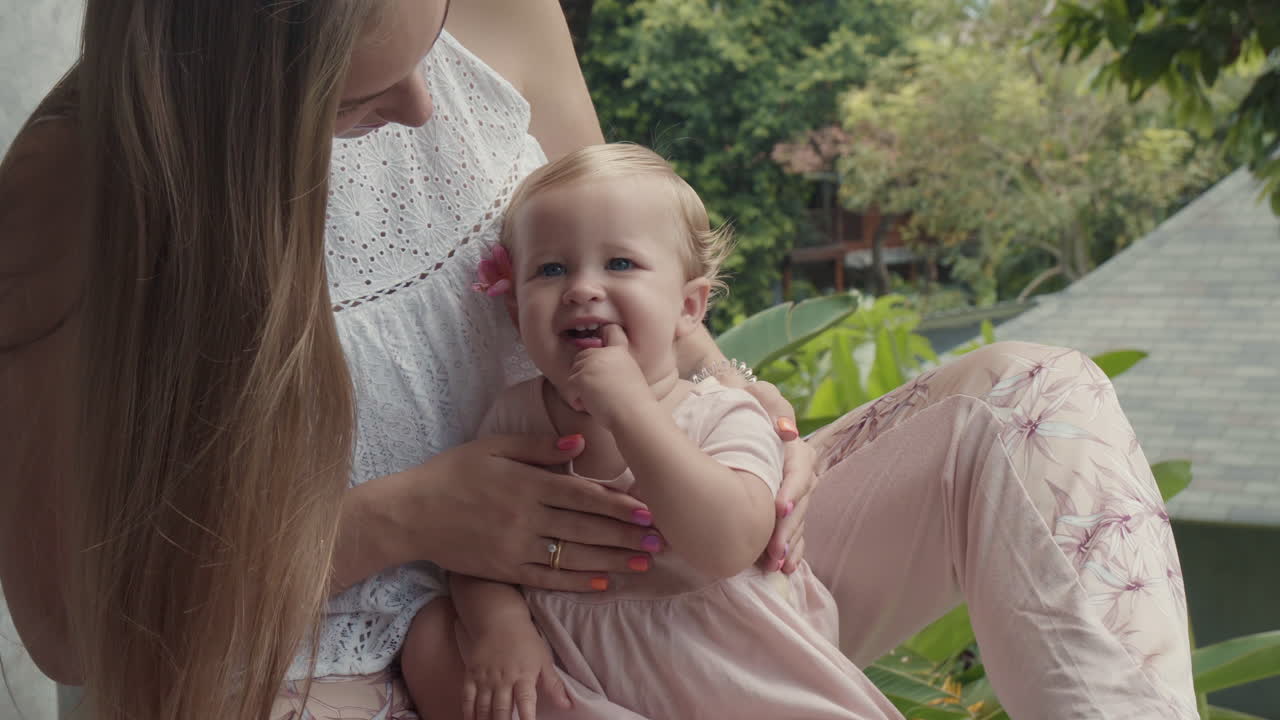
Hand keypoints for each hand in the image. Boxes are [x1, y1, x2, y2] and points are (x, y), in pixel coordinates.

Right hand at [380, 432, 663, 591]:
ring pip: (573, 556)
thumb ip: (539, 446)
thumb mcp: (493, 447)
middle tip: (661, 540)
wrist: (411, 514)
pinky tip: (603, 584)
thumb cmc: (453, 473)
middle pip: (586, 528)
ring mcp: (516, 547)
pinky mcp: (505, 570)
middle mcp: (526, 517)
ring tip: (643, 564)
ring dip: (612, 561)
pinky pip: (548, 579)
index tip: (648, 510)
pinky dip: (577, 582)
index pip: (583, 495)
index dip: (619, 504)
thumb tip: (580, 444)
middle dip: (626, 535)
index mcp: (527, 483)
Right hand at [456, 615, 570, 719]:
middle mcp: (503, 679)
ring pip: (484, 707)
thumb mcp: (544, 660)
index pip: (526, 702)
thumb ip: (553, 685)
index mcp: (524, 676)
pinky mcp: (471, 675)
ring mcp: (485, 678)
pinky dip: (468, 712)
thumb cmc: (526, 641)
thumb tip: (566, 705)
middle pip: (501, 710)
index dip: (526, 718)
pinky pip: (467, 698)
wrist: (500, 621)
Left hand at [563, 324, 652, 426]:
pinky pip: (570, 387)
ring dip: (580, 388)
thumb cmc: (633, 403)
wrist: (634, 414)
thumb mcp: (629, 375)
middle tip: (596, 392)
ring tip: (597, 400)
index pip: (610, 331)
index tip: (599, 340)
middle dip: (583, 373)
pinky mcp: (582, 376)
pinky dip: (577, 399)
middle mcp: (604, 353)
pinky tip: (591, 405)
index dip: (602, 336)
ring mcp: (592, 363)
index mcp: (619, 351)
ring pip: (574, 373)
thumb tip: (595, 374)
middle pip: (582, 356)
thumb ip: (613, 367)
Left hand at [742, 381, 818, 573]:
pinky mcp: (780, 512)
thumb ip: (768, 402)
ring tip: (776, 564)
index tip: (778, 508)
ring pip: (797, 521)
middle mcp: (795, 471)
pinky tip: (784, 568)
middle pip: (801, 502)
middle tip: (774, 549)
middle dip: (789, 528)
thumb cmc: (734, 405)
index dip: (792, 489)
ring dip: (789, 543)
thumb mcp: (751, 395)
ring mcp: (789, 493)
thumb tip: (787, 430)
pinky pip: (793, 533)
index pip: (799, 469)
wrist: (716, 418)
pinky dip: (791, 551)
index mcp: (791, 446)